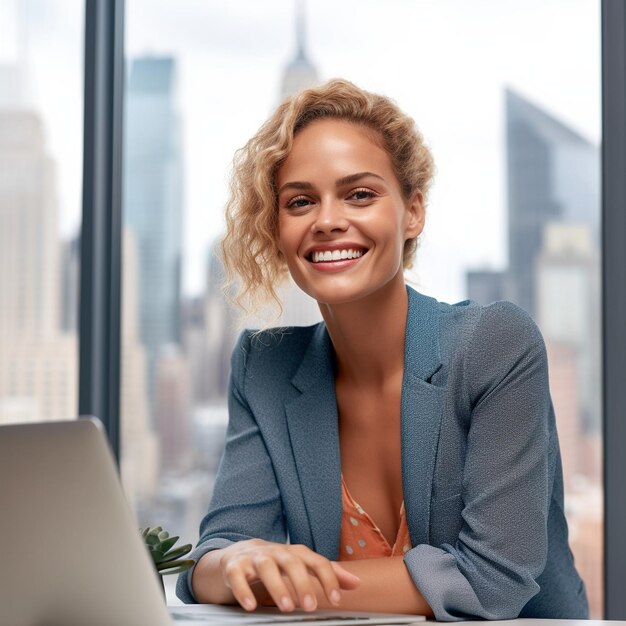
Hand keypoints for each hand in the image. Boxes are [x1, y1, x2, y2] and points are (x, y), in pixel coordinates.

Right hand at [218, 539, 359, 611]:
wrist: (236, 555)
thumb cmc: (274, 563)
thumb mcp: (300, 566)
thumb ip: (325, 573)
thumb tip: (355, 582)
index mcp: (293, 553)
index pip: (315, 560)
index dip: (327, 578)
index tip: (336, 599)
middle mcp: (275, 552)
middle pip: (291, 561)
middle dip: (302, 582)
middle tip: (310, 605)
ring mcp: (253, 557)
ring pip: (266, 566)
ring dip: (277, 586)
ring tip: (287, 607)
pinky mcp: (233, 566)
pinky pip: (237, 575)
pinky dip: (243, 589)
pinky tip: (251, 605)